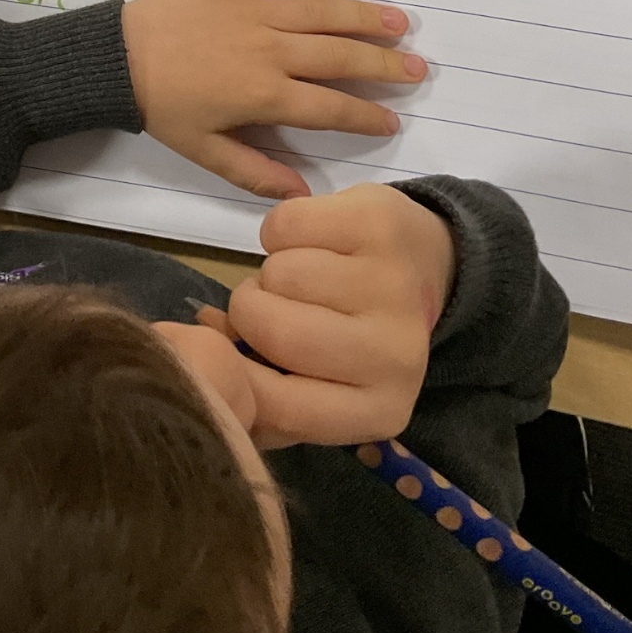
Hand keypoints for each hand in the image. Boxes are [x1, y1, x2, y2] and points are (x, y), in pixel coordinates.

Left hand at [122, 0, 425, 199]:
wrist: (116, 58)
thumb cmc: (163, 108)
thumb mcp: (205, 152)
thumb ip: (256, 173)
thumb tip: (304, 195)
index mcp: (264, 95)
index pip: (329, 108)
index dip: (365, 115)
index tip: (392, 121)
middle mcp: (269, 50)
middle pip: (340, 57)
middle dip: (384, 65)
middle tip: (418, 69)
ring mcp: (255, 10)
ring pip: (323, 12)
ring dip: (365, 16)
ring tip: (399, 22)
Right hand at [159, 183, 456, 449]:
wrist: (430, 267)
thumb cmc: (358, 336)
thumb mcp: (321, 386)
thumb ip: (259, 391)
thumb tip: (201, 343)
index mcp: (379, 409)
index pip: (276, 404)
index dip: (235, 373)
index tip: (234, 350)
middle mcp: (395, 354)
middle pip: (270, 327)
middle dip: (251, 309)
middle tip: (274, 305)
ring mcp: (390, 284)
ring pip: (276, 272)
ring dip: (273, 271)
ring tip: (302, 278)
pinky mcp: (378, 223)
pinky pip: (285, 223)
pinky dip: (281, 229)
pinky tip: (313, 241)